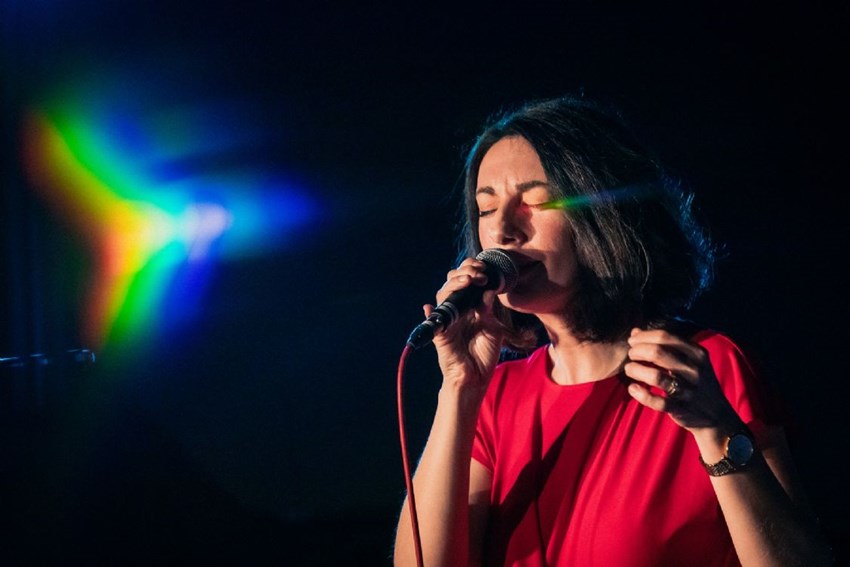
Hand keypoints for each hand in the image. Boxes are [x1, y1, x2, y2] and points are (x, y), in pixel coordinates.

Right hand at [426, 257, 504, 392]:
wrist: (476, 378)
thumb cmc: (485, 355)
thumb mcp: (492, 329)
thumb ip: (488, 311)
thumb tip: (487, 292)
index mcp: (470, 307)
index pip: (466, 281)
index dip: (472, 271)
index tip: (484, 269)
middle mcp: (457, 310)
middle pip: (452, 283)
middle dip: (464, 272)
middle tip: (477, 273)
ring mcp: (448, 320)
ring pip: (443, 295)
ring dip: (453, 285)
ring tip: (468, 280)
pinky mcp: (441, 333)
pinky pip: (432, 320)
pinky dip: (429, 312)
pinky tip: (429, 307)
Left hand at [624, 328, 740, 432]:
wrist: (717, 415)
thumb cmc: (695, 382)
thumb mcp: (688, 360)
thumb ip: (663, 345)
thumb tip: (635, 331)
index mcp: (697, 353)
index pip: (665, 337)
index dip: (644, 337)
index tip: (632, 341)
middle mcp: (694, 370)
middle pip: (658, 352)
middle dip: (638, 351)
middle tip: (631, 355)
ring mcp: (688, 390)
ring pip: (656, 376)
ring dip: (636, 370)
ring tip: (629, 369)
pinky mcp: (681, 408)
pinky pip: (657, 401)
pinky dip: (641, 394)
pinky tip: (633, 389)